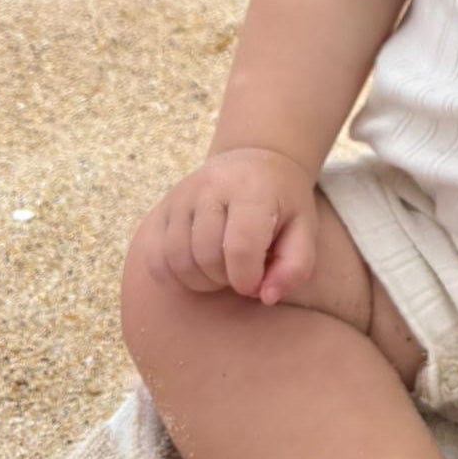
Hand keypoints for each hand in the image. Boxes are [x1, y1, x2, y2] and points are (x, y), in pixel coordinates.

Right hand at [136, 146, 318, 305]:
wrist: (256, 161)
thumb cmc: (282, 202)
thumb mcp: (303, 227)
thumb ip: (295, 265)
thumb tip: (268, 297)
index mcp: (252, 188)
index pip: (241, 247)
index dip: (247, 279)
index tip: (256, 282)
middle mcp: (211, 186)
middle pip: (206, 256)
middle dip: (225, 279)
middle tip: (240, 272)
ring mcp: (181, 196)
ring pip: (176, 260)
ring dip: (199, 281)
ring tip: (220, 270)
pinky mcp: (161, 209)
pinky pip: (154, 258)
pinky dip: (172, 276)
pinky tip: (196, 270)